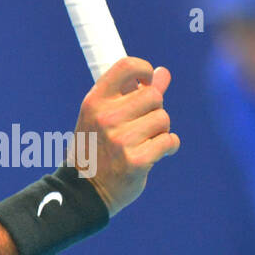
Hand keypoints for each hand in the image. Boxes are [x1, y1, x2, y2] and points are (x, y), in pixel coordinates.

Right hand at [72, 57, 179, 216]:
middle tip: (143, 123)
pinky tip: (155, 153)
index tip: (146, 82)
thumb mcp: (105, 115)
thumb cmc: (97, 146)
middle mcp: (106, 117)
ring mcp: (120, 140)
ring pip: (163, 119)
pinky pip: (169, 141)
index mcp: (94, 101)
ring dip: (161, 130)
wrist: (85, 188)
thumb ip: (135, 92)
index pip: (126, 66)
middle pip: (153, 95)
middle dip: (155, 108)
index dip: (144, 69)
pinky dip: (168, 146)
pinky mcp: (136, 160)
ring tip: (145, 140)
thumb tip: (163, 72)